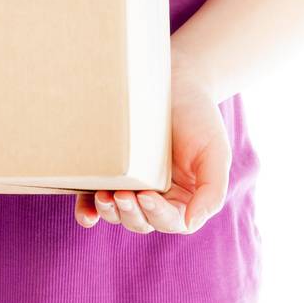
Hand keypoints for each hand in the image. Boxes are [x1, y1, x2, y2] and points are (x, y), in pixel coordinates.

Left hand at [74, 48, 230, 232]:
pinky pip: (95, 198)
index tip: (146, 195)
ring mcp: (131, 184)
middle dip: (131, 214)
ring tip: (104, 196)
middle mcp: (157, 196)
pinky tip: (87, 212)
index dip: (158, 215)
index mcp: (184, 198)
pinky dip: (89, 210)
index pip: (171, 221)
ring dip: (110, 213)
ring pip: (118, 214)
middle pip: (142, 221)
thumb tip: (192, 222)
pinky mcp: (110, 170)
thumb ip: (212, 191)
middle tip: (121, 195)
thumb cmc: (199, 116)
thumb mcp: (216, 152)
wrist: (176, 81)